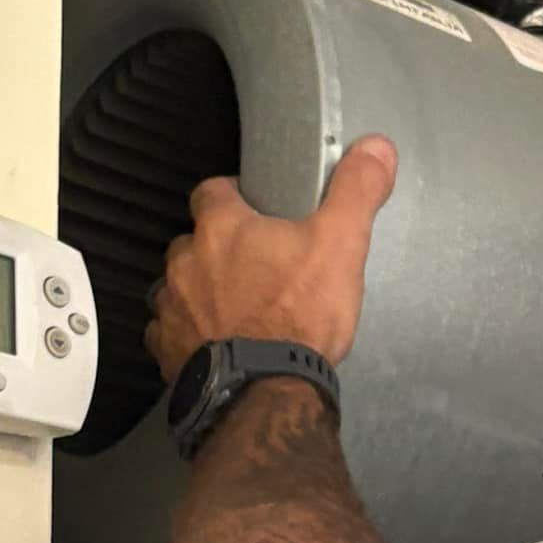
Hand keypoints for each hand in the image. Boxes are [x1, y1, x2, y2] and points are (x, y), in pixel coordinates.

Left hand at [145, 135, 398, 378]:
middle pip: (192, 243)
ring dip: (198, 294)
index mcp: (221, 228)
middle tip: (251, 271)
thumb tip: (375, 149)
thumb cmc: (298, 319)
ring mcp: (171, 309)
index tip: (251, 211)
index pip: (211, 192)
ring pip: (176, 289)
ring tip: (234, 313)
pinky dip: (187, 337)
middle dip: (214, 252)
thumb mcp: (341, 246)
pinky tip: (214, 347)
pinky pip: (169, 335)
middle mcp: (185, 264)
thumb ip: (355, 192)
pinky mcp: (167, 352)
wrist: (264, 393)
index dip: (231, 198)